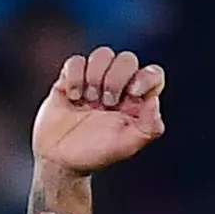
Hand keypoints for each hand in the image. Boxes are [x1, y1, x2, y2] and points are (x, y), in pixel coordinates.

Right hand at [32, 46, 165, 175]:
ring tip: (88, 99)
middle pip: (127, 59)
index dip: (147, 77)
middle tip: (106, 102)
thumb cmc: (96, 154)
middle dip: (116, 78)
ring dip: (95, 75)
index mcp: (136, 102)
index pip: (154, 75)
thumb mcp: (127, 146)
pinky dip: (74, 77)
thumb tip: (155, 101)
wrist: (60, 159)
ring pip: (102, 54)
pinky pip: (76, 61)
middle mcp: (118, 88)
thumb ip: (149, 127)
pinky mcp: (70, 79)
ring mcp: (94, 81)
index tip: (134, 92)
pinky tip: (72, 97)